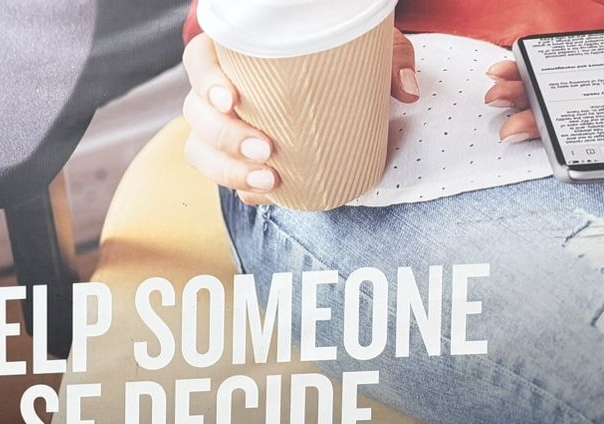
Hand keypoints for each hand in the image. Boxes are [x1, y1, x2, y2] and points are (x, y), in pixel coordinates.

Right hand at [184, 30, 419, 203]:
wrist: (331, 75)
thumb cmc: (338, 54)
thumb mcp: (365, 48)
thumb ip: (387, 60)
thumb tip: (407, 91)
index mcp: (234, 53)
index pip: (199, 61)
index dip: (206, 80)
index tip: (233, 99)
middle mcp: (218, 89)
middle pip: (196, 113)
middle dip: (226, 137)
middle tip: (267, 149)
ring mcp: (220, 124)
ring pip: (199, 149)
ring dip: (227, 169)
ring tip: (268, 180)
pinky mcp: (231, 154)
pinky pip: (218, 173)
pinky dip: (237, 186)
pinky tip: (261, 194)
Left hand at [486, 0, 603, 143]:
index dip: (594, 140)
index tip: (561, 137)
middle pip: (590, 122)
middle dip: (547, 125)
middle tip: (513, 126)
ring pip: (569, 102)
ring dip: (531, 101)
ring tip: (500, 96)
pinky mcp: (599, 68)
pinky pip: (563, 77)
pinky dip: (535, 75)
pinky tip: (510, 71)